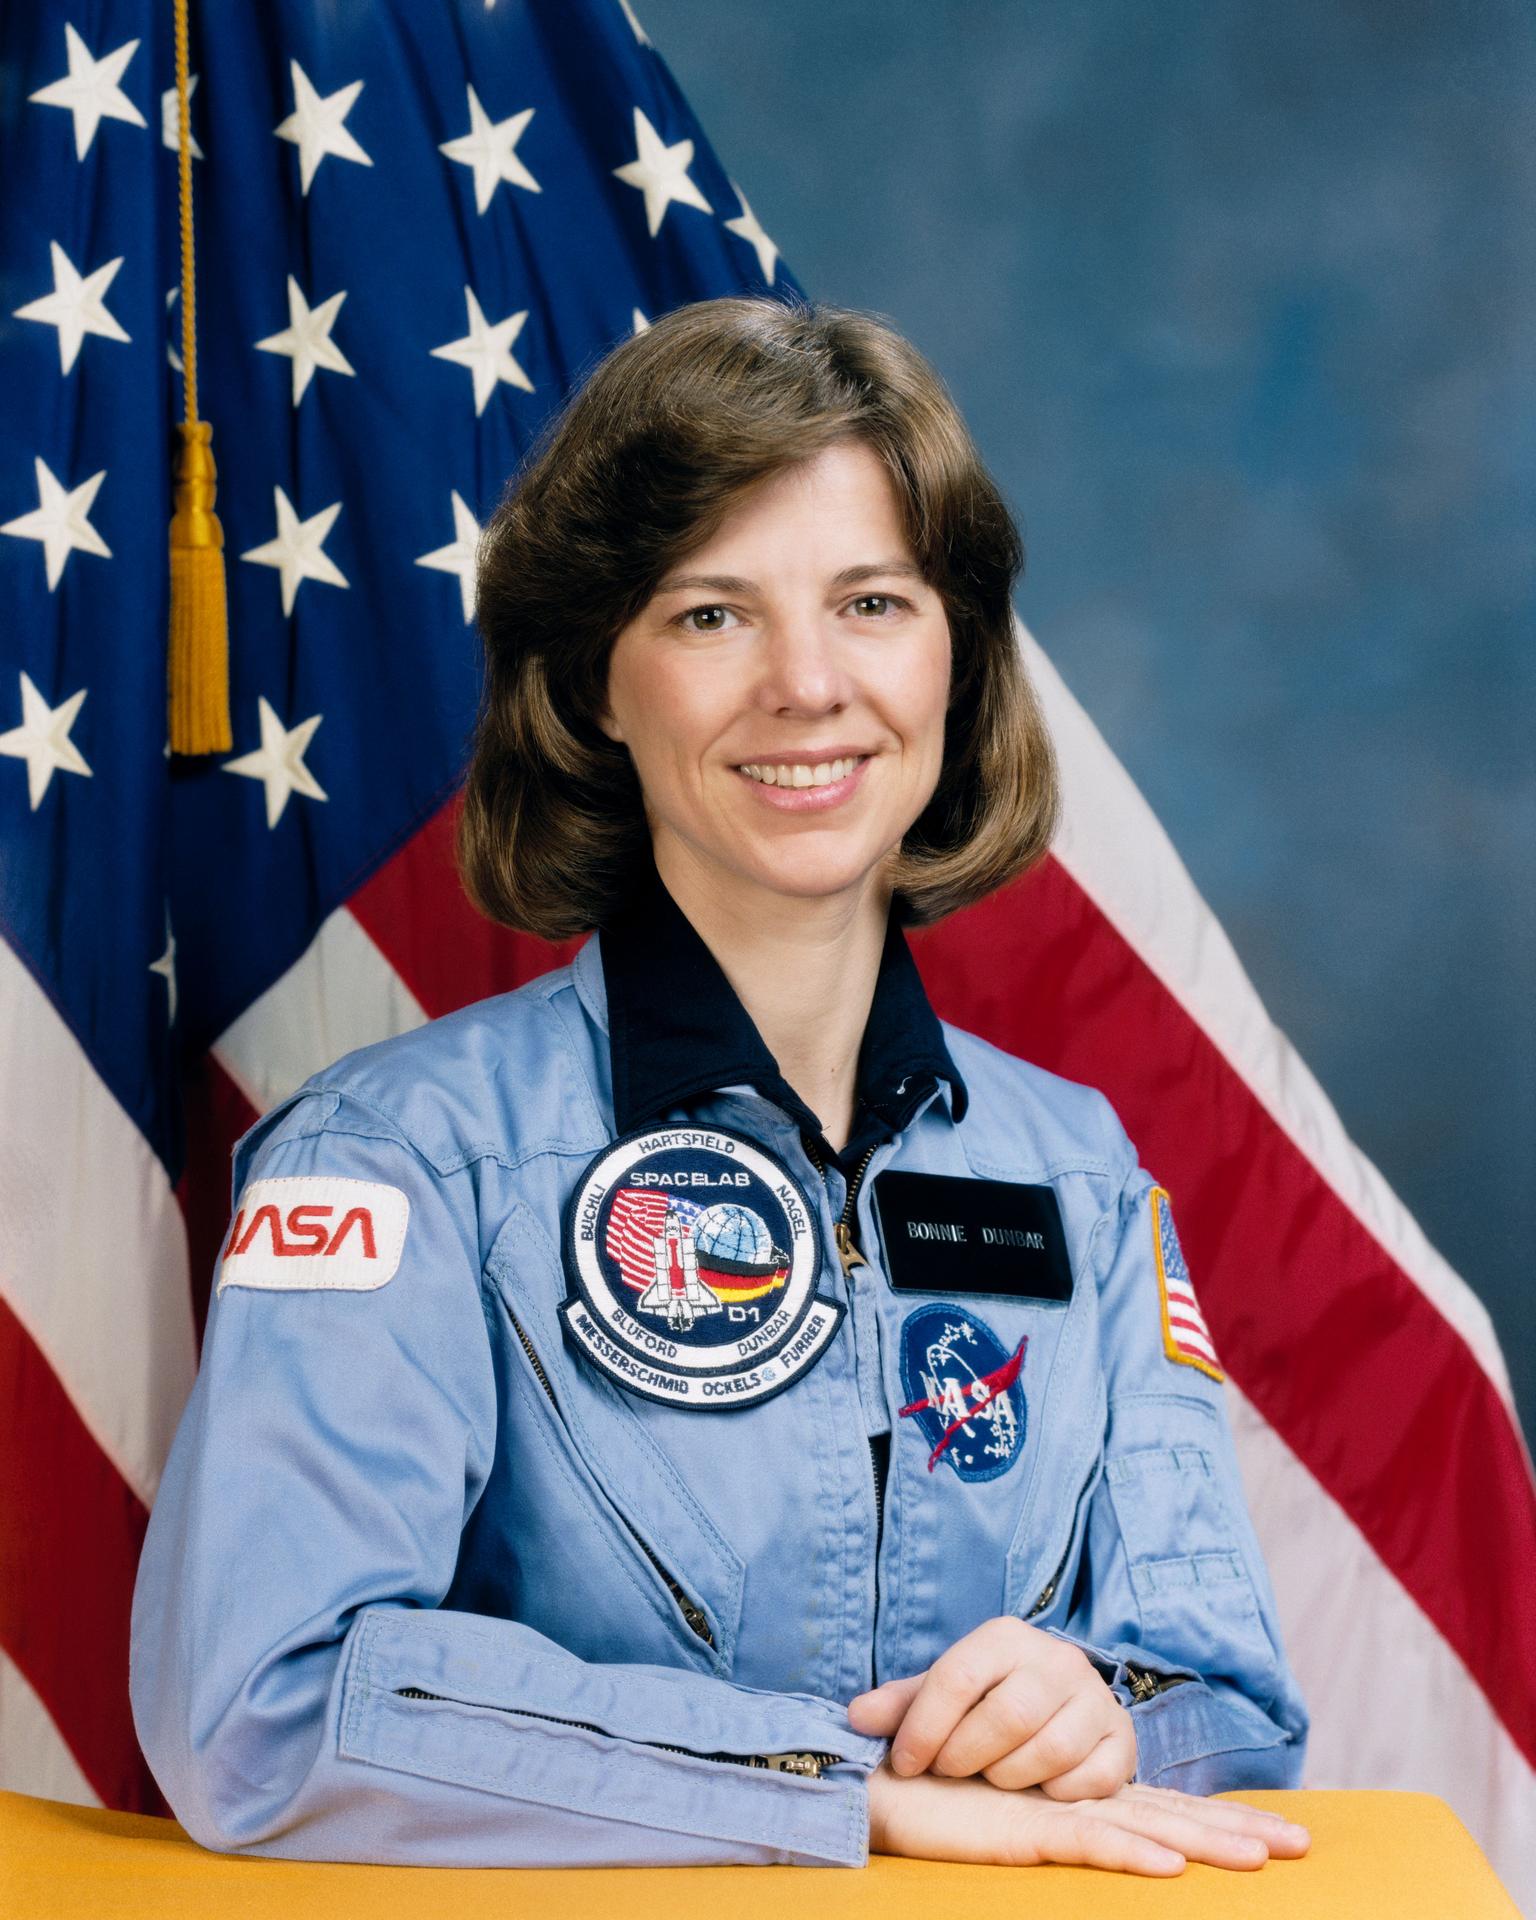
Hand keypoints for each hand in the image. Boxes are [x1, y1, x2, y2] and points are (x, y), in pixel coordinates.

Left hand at [849, 1615, 1134, 1797]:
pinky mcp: (1121, 1737)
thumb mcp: (946, 1693)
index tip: (904, 1763)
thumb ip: (903, 1705)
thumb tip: (854, 1716)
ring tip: (991, 1776)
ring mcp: (1094, 1696)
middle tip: (949, 1772)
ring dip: (1008, 1777)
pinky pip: (1088, 1778)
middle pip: (1007, 1715)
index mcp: (1006, 1636)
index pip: (958, 1676)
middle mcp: (1056, 1658)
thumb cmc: (992, 1699)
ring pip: (1048, 1750)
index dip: (924, 1726)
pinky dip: (1055, 1792)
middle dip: (966, 1755)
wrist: (1064, 1701)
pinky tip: (1036, 1787)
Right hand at [867, 1761, 1310, 1873]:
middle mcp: (1076, 1797)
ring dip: (1206, 1841)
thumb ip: (1057, 1827)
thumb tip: (1127, 1844)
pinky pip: (1082, 1838)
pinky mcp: (1021, 1824)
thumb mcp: (1007, 1820)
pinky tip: (1169, 1865)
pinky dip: (1127, 1851)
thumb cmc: (934, 1800)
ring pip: (1143, 1823)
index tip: (1278, 1834)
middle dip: (1239, 1829)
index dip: (1219, 1819)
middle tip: (1306, 1845)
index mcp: (1078, 1797)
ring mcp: (1050, 1808)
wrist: (873, 1786)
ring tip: (1264, 1858)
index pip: (1162, 1809)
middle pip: (1171, 1813)